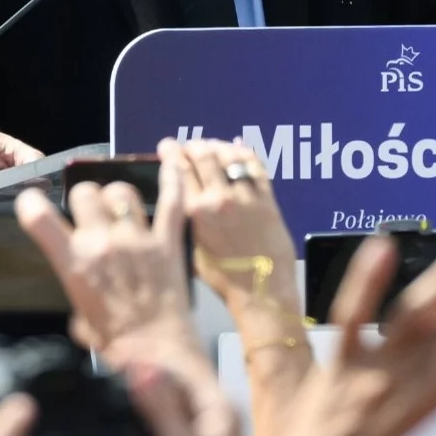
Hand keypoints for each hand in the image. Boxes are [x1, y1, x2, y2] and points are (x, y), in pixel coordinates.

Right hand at [14, 174, 192, 356]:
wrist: (160, 355)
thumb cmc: (119, 346)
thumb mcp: (82, 322)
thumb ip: (79, 299)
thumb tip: (81, 301)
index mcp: (75, 264)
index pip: (40, 218)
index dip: (32, 204)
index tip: (32, 203)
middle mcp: (104, 244)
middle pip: (86, 193)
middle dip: (84, 199)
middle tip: (90, 212)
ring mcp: (138, 240)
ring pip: (122, 191)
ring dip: (118, 196)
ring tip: (121, 208)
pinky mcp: (168, 242)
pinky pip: (172, 200)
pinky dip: (172, 177)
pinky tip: (172, 160)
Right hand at [163, 139, 299, 322]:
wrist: (262, 290)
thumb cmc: (224, 279)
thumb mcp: (193, 251)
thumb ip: (186, 223)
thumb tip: (181, 203)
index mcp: (196, 213)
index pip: (180, 170)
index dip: (172, 152)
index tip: (168, 145)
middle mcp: (220, 198)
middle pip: (204, 157)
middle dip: (194, 146)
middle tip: (190, 145)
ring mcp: (246, 196)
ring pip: (229, 156)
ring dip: (218, 146)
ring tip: (212, 145)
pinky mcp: (268, 198)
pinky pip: (255, 166)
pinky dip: (245, 153)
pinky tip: (239, 148)